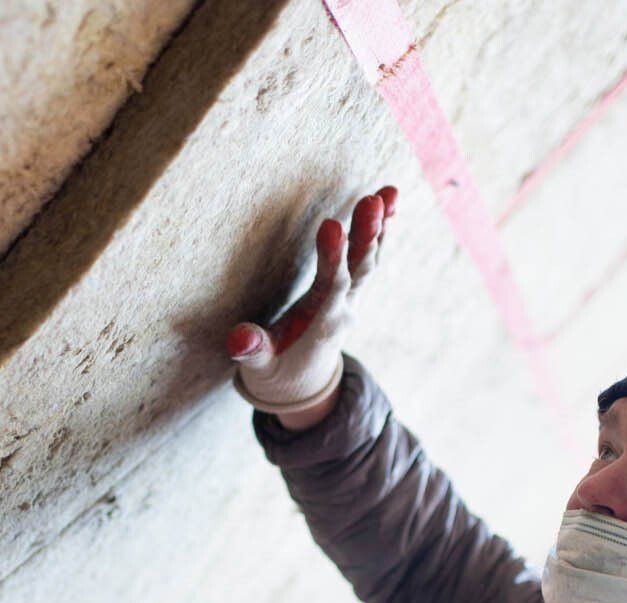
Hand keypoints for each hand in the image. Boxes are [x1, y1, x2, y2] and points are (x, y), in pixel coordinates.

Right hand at [227, 185, 397, 419]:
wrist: (300, 386)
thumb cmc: (275, 374)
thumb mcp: (260, 370)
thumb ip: (253, 352)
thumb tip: (239, 340)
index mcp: (321, 326)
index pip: (331, 287)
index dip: (334, 257)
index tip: (332, 225)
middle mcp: (342, 309)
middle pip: (358, 270)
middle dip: (365, 235)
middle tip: (372, 201)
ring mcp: (349, 299)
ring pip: (367, 261)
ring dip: (378, 227)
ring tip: (388, 192)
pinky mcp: (348, 291)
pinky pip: (366, 258)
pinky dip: (378, 231)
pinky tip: (387, 201)